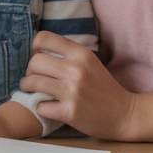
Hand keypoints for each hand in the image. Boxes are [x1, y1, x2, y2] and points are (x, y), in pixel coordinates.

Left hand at [20, 31, 152, 140]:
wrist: (124, 114)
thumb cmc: (104, 87)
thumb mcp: (90, 62)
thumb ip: (68, 54)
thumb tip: (38, 50)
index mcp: (81, 54)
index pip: (44, 38)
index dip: (35, 47)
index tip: (37, 55)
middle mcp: (76, 69)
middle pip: (35, 62)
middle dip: (29, 70)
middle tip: (32, 77)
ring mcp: (72, 91)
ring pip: (33, 82)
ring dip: (28, 87)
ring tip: (31, 89)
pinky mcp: (69, 112)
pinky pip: (40, 106)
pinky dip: (40, 107)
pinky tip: (47, 106)